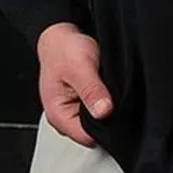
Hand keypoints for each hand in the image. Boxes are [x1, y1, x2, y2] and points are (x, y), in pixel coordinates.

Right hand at [37, 22, 113, 147]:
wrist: (63, 35)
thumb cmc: (64, 49)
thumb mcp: (80, 67)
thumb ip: (91, 90)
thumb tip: (104, 112)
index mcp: (58, 114)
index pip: (86, 137)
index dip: (104, 127)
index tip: (115, 111)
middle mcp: (65, 118)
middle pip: (94, 133)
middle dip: (107, 118)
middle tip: (114, 96)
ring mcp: (75, 112)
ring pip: (99, 122)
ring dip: (108, 109)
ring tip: (110, 90)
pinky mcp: (85, 105)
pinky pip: (101, 111)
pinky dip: (107, 102)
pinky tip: (110, 90)